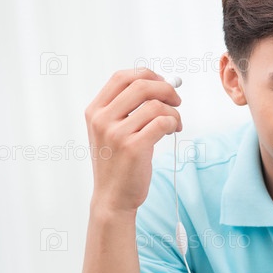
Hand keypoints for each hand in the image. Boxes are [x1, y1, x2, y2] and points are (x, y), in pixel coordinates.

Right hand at [84, 69, 182, 213]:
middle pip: (141, 86)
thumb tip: (160, 84)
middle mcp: (102, 119)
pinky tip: (173, 130)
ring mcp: (116, 134)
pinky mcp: (134, 148)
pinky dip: (173, 123)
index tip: (162, 83)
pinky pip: (162, 123)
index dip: (147, 75)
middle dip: (166, 89)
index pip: (122, 77)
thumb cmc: (118, 163)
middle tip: (177, 101)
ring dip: (173, 112)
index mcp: (95, 111)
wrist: (113, 197)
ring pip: (156, 106)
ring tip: (174, 124)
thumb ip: (127, 108)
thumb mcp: (111, 131)